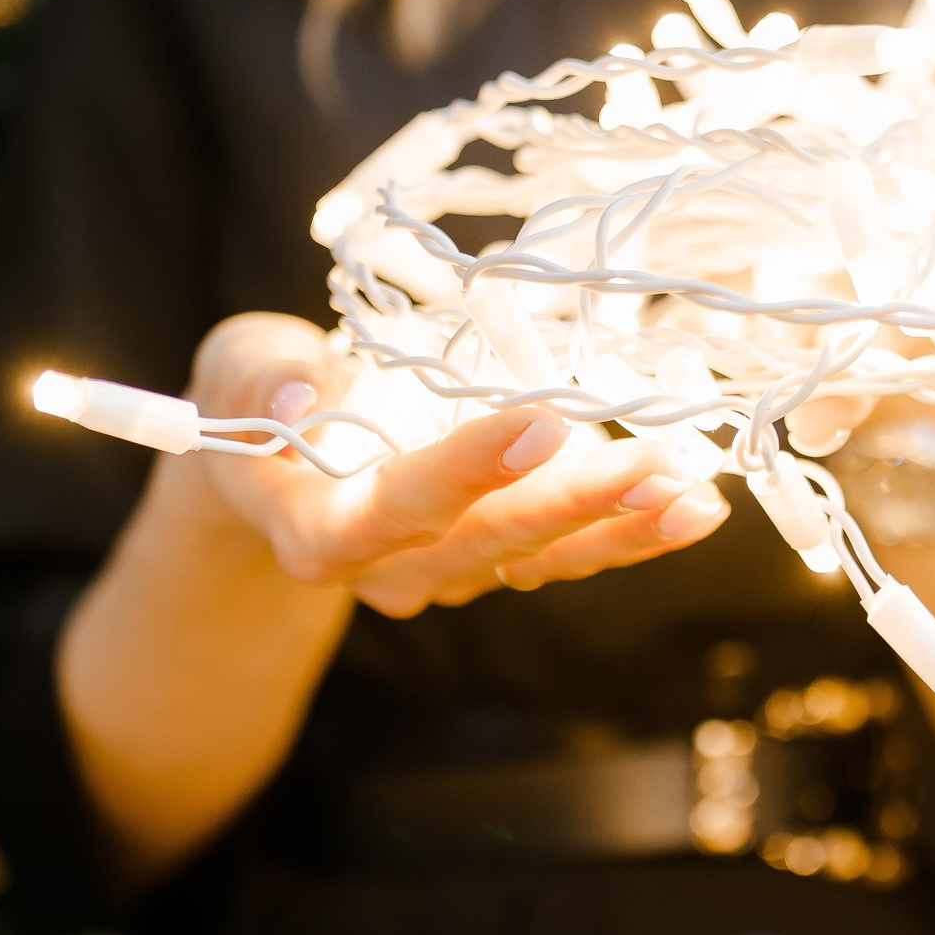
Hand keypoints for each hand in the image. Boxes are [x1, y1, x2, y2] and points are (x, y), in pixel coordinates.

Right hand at [185, 313, 729, 616]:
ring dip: (620, 529)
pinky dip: (630, 535)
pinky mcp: (492, 559)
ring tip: (694, 496)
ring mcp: (445, 571)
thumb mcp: (240, 363)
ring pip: (537, 559)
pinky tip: (694, 508)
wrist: (275, 463)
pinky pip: (565, 554)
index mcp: (314, 526)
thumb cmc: (259, 396)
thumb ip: (262, 375)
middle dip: (572, 502)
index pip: (390, 510)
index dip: (464, 474)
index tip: (539, 421)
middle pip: (482, 543)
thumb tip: (303, 394)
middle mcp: (385, 566)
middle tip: (651, 462)